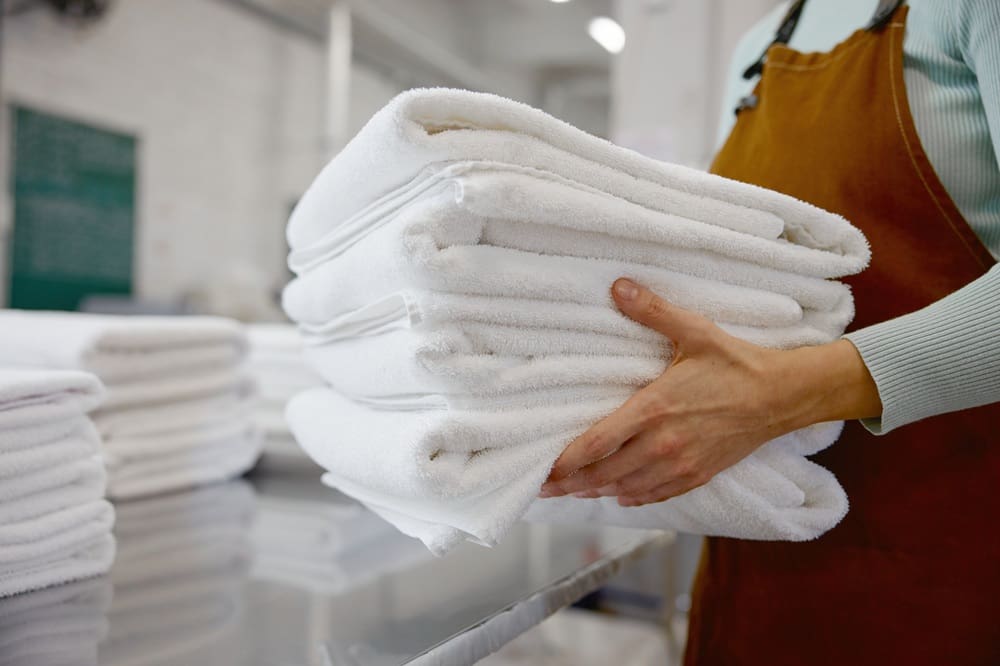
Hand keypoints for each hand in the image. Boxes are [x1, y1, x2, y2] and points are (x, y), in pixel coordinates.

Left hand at [539, 278, 880, 506]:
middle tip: (545, 489)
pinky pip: (658, 494)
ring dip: (598, 491)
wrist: (782, 396)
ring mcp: (682, 464)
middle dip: (572, 483)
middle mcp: (663, 444)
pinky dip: (634, 498)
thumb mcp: (694, 332)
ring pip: (628, 488)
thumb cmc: (736, 363)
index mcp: (654, 409)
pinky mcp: (699, 475)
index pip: (598, 443)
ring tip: (574, 492)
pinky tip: (620, 496)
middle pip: (605, 473)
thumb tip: (618, 286)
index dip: (567, 461)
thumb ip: (652, 311)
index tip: (543, 471)